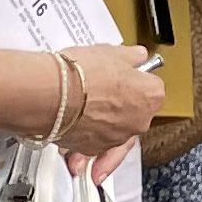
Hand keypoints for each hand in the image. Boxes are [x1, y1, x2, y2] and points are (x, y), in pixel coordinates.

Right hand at [52, 42, 164, 159]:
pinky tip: (73, 123)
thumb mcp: (111, 53)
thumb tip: (137, 56)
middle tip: (102, 90)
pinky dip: (86, 135)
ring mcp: (116, 138)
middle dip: (120, 103)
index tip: (123, 74)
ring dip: (102, 120)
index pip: (151, 87)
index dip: (134, 79)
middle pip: (134, 112)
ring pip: (114, 130)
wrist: (51, 94)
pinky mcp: (93, 149)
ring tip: (83, 106)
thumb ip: (131, 56)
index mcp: (150, 96)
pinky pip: (94, 143)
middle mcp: (139, 122)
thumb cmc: (81, 73)